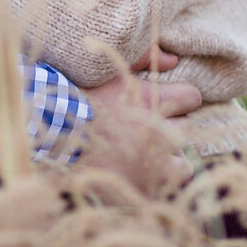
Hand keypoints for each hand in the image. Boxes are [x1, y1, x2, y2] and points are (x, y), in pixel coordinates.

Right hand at [79, 52, 199, 192]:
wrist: (54, 133)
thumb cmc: (81, 97)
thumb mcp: (110, 69)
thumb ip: (144, 57)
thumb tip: (173, 59)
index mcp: (154, 101)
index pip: (192, 97)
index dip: (184, 98)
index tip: (175, 100)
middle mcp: (159, 132)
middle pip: (188, 131)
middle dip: (175, 128)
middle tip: (156, 128)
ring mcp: (151, 164)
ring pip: (184, 166)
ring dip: (174, 161)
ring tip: (157, 157)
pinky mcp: (140, 188)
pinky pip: (165, 189)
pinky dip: (157, 182)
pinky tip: (145, 174)